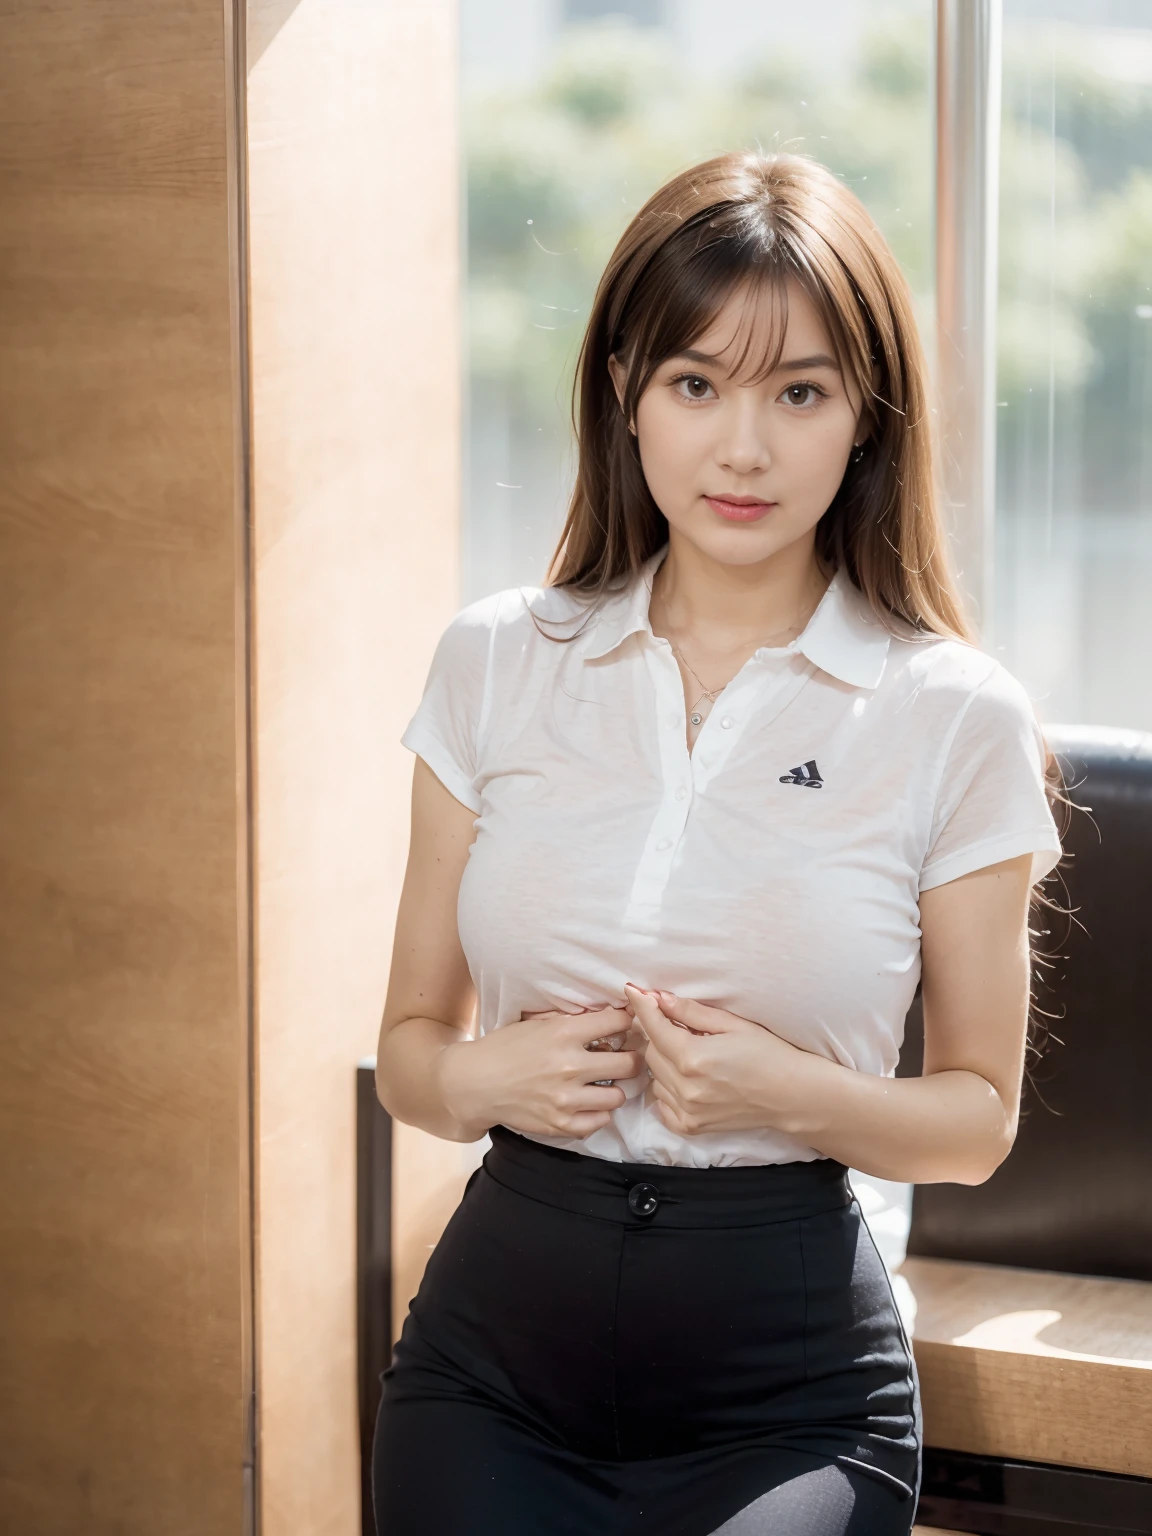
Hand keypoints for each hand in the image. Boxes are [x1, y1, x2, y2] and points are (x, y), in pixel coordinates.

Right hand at [437, 1006, 644, 1140]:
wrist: (475, 1083)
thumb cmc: (505, 1048)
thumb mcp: (537, 1023)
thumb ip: (571, 1021)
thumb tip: (609, 1015)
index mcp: (564, 1033)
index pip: (618, 1023)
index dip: (628, 1022)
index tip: (629, 1025)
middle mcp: (569, 1065)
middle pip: (629, 1063)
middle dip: (633, 1058)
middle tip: (629, 1057)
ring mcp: (566, 1098)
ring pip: (619, 1096)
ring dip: (616, 1088)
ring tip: (607, 1083)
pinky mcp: (560, 1123)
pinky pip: (600, 1120)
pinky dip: (599, 1112)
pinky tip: (590, 1102)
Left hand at [623, 984, 814, 1137]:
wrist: (791, 1095)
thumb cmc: (767, 1053)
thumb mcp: (732, 1024)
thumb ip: (691, 1012)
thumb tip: (659, 998)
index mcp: (694, 1057)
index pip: (654, 1027)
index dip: (643, 1006)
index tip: (633, 991)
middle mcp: (686, 1087)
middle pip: (650, 1052)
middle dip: (659, 1036)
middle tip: (682, 1030)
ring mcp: (687, 1110)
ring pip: (654, 1078)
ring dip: (664, 1063)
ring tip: (692, 1058)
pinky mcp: (690, 1127)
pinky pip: (661, 1103)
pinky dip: (668, 1089)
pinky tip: (689, 1081)